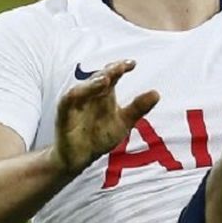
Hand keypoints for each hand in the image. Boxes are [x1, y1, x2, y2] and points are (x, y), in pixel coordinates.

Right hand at [51, 59, 158, 174]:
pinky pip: (67, 102)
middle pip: (98, 78)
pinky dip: (76, 95)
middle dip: (109, 71)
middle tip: (120, 67)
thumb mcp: (123, 122)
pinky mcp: (64, 115)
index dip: (121, 67)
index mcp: (104, 94)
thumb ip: (138, 108)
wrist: (79, 158)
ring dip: (92, 82)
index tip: (133, 64)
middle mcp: (90, 95)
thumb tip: (157, 93)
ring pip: (82, 88)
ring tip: (105, 79)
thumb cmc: (99, 136)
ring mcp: (76, 104)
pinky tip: (84, 92)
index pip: (112, 75)